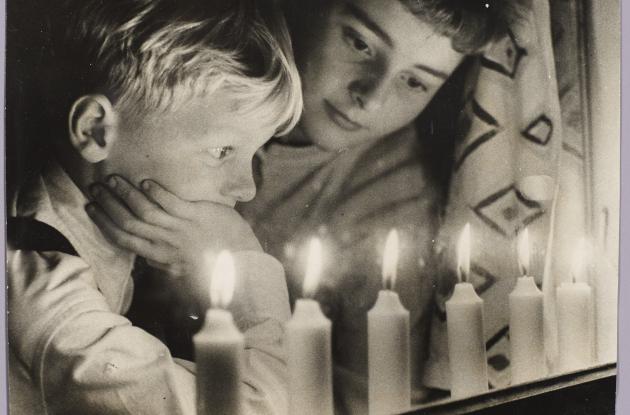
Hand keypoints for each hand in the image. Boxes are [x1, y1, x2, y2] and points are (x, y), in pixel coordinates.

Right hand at [86, 175, 261, 278]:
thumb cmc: (212, 265)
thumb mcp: (181, 268)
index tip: (91, 208)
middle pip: (128, 221)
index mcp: (158, 254)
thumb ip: (163, 261)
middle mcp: (165, 242)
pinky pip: (171, 202)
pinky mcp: (196, 215)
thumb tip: (146, 258)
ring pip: (145, 210)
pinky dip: (156, 193)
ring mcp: (180, 228)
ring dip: (126, 194)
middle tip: (95, 188)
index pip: (122, 238)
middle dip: (108, 204)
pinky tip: (145, 183)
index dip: (103, 222)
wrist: (243, 265)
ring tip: (113, 179)